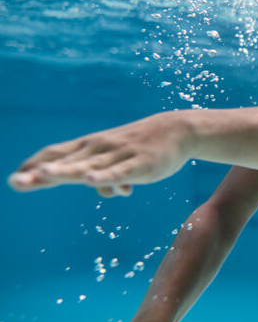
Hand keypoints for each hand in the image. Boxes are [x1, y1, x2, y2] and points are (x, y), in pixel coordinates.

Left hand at [8, 112, 191, 191]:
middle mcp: (99, 149)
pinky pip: (120, 172)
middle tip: (15, 183)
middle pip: (66, 161)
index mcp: (91, 147)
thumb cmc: (144, 146)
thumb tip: (104, 191)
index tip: (15, 179)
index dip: (34, 165)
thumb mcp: (121, 162)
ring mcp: (119, 155)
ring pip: (89, 166)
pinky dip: (106, 176)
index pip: (57, 154)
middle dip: (40, 173)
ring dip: (66, 171)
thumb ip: (108, 176)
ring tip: (44, 176)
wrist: (177, 131)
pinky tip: (92, 181)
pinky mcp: (139, 164)